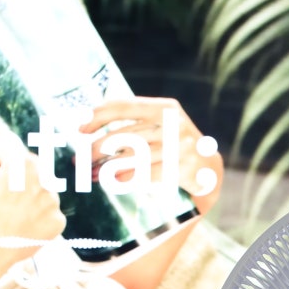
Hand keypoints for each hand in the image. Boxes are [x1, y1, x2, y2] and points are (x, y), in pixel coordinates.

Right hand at [0, 134, 65, 270]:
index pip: (12, 149)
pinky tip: (24, 222)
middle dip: (19, 173)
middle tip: (7, 183)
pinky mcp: (57, 222)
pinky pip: (49, 213)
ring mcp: (53, 203)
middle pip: (32, 170)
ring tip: (14, 208)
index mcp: (23, 164)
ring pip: (43, 192)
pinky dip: (39, 216)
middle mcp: (43, 180)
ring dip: (32, 195)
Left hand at [80, 98, 223, 213]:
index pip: (124, 107)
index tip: (79, 128)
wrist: (209, 170)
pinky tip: (113, 182)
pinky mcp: (183, 169)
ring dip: (108, 167)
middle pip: (125, 134)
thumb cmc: (175, 147)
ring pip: (134, 156)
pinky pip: (147, 174)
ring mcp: (180, 147)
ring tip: (92, 175)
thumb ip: (135, 123)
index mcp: (165, 108)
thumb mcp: (161, 127)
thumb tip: (91, 128)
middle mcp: (174, 124)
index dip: (98, 116)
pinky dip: (127, 178)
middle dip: (98, 148)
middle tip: (80, 159)